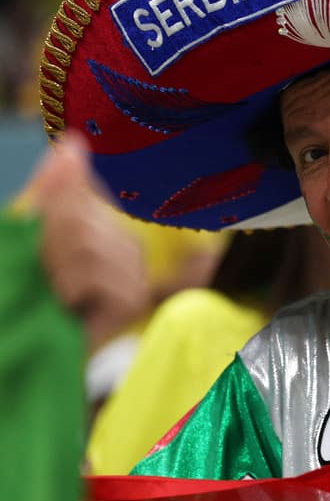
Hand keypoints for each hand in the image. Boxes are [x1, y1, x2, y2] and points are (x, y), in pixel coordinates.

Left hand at [24, 131, 148, 351]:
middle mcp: (123, 242)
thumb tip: (73, 141)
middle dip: (48, 246)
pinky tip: (72, 307)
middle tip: (44, 278)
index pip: (79, 189)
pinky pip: (102, 275)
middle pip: (80, 216)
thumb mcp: (34, 239)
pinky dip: (75, 291)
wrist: (25, 359)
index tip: (40, 247)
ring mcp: (133, 271)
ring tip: (56, 297)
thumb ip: (54, 191)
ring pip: (91, 245)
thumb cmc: (28, 300)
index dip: (52, 210)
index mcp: (98, 222)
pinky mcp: (133, 298)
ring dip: (58, 272)